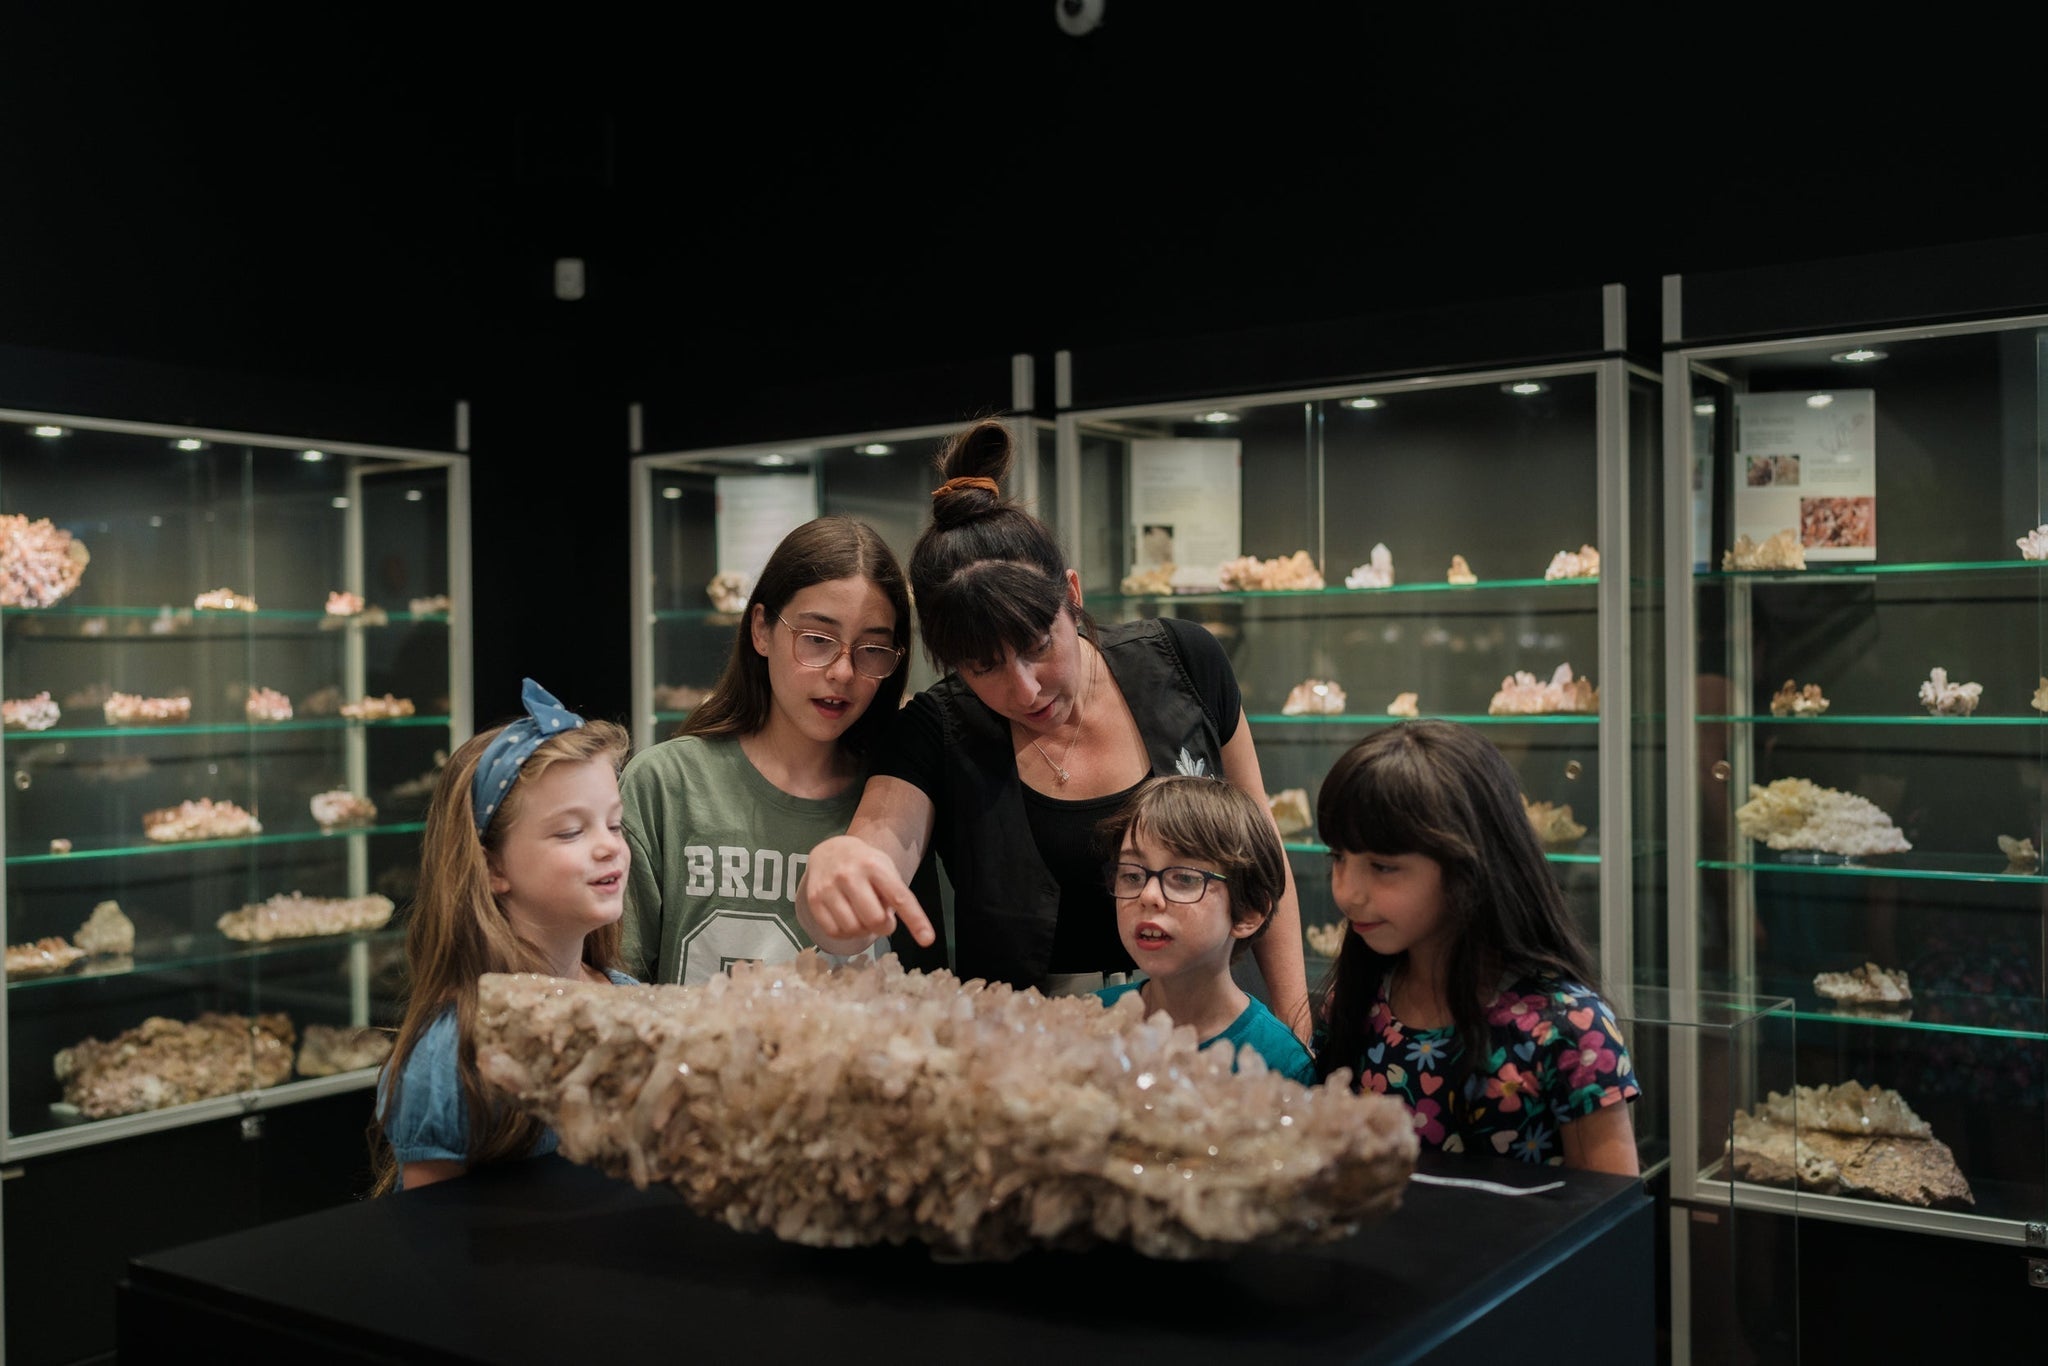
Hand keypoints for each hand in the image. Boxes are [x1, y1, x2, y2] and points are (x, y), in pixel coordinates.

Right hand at [797, 835, 934, 952]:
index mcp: (875, 866)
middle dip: (884, 927)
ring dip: (863, 931)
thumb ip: (892, 895)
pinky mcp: (814, 900)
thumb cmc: (865, 865)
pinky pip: (834, 932)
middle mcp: (850, 875)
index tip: (928, 939)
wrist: (830, 851)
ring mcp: (829, 887)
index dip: (915, 920)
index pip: (899, 897)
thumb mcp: (885, 869)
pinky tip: (849, 921)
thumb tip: (885, 924)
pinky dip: (846, 934)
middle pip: (874, 919)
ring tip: (863, 917)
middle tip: (883, 921)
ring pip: (853, 929)